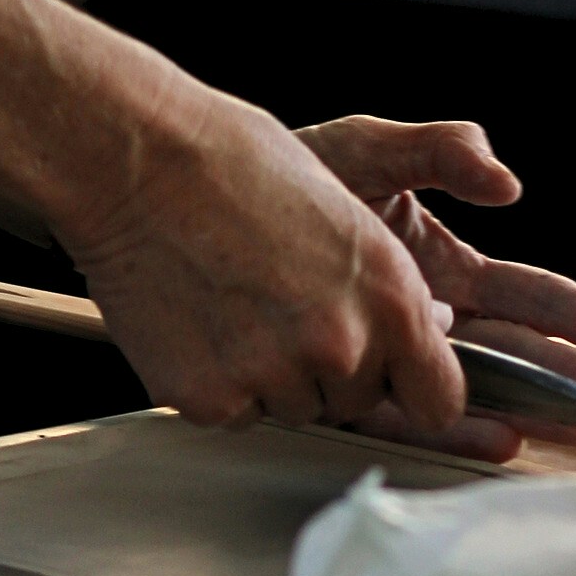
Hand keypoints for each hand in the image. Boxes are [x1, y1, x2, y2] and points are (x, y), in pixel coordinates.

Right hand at [62, 94, 475, 444]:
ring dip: (272, 374)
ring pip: (294, 409)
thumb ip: (392, 288)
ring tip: (235, 298)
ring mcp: (275, 376)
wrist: (136, 161)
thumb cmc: (233, 165)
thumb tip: (432, 327)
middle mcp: (342, 345)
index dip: (412, 386)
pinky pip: (234, 414)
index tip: (392, 373)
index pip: (439, 402)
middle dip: (332, 369)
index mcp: (391, 295)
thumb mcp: (351, 210)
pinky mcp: (212, 398)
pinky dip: (218, 380)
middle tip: (283, 301)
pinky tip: (199, 318)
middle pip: (359, 404)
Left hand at [300, 113, 575, 452]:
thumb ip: (438, 151)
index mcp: (435, 261)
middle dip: (565, 376)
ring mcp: (382, 352)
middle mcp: (419, 314)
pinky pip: (404, 409)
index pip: (524, 295)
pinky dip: (453, 424)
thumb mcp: (366, 148)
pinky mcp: (340, 380)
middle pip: (510, 351)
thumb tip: (507, 182)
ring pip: (467, 387)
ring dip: (524, 407)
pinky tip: (496, 438)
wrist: (188, 203)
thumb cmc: (282, 171)